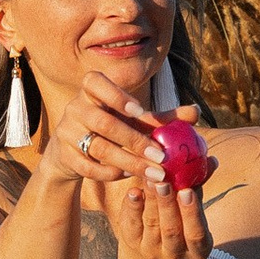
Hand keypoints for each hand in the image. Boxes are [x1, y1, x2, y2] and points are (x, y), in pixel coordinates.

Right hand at [39, 53, 165, 199]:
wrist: (72, 153)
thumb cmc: (112, 129)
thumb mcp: (134, 120)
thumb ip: (162, 117)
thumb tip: (195, 111)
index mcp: (91, 91)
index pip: (95, 82)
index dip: (117, 96)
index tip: (140, 111)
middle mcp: (75, 108)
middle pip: (104, 123)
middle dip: (135, 141)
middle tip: (162, 157)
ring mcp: (67, 132)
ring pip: (99, 147)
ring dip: (129, 161)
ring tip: (154, 172)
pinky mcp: (64, 156)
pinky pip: (88, 167)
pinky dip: (110, 172)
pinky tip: (129, 175)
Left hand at [111, 100, 214, 258]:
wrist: (156, 235)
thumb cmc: (181, 214)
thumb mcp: (192, 203)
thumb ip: (199, 183)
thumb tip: (213, 160)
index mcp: (198, 249)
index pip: (196, 233)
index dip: (192, 213)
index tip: (187, 191)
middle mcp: (175, 256)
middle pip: (171, 231)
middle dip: (167, 205)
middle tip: (163, 182)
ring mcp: (151, 251)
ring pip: (151, 225)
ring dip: (150, 201)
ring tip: (149, 179)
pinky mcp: (132, 243)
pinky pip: (131, 225)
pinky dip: (132, 207)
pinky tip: (133, 191)